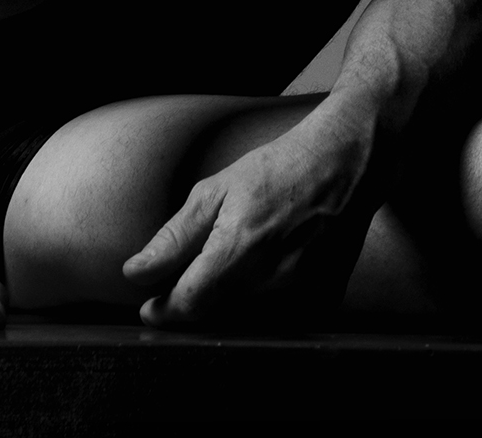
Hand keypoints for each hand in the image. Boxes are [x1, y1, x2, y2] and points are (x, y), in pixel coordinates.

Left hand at [122, 120, 372, 327]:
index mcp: (238, 250)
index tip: (151, 306)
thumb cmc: (280, 168)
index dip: (164, 310)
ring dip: (228, 301)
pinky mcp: (322, 301)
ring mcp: (300, 295)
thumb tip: (135, 272)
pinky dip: (262, 301)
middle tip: (185, 279)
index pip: (188, 305)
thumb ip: (174, 237)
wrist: (345, 162)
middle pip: (214, 315)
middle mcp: (270, 281)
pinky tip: (266, 269)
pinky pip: (279, 318)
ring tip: (234, 262)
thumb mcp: (217, 189)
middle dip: (193, 302)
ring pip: (244, 318)